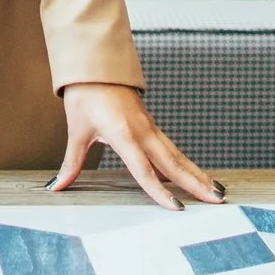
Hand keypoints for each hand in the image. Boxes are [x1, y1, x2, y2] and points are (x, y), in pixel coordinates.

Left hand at [47, 82, 224, 210]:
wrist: (95, 66)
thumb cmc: (86, 96)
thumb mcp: (77, 130)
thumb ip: (72, 163)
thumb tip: (56, 186)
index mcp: (124, 134)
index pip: (145, 171)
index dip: (160, 192)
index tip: (177, 208)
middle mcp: (143, 132)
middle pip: (173, 163)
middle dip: (196, 183)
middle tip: (217, 200)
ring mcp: (150, 128)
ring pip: (177, 155)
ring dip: (197, 173)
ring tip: (216, 191)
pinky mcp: (151, 126)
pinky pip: (171, 148)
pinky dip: (185, 163)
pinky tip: (194, 176)